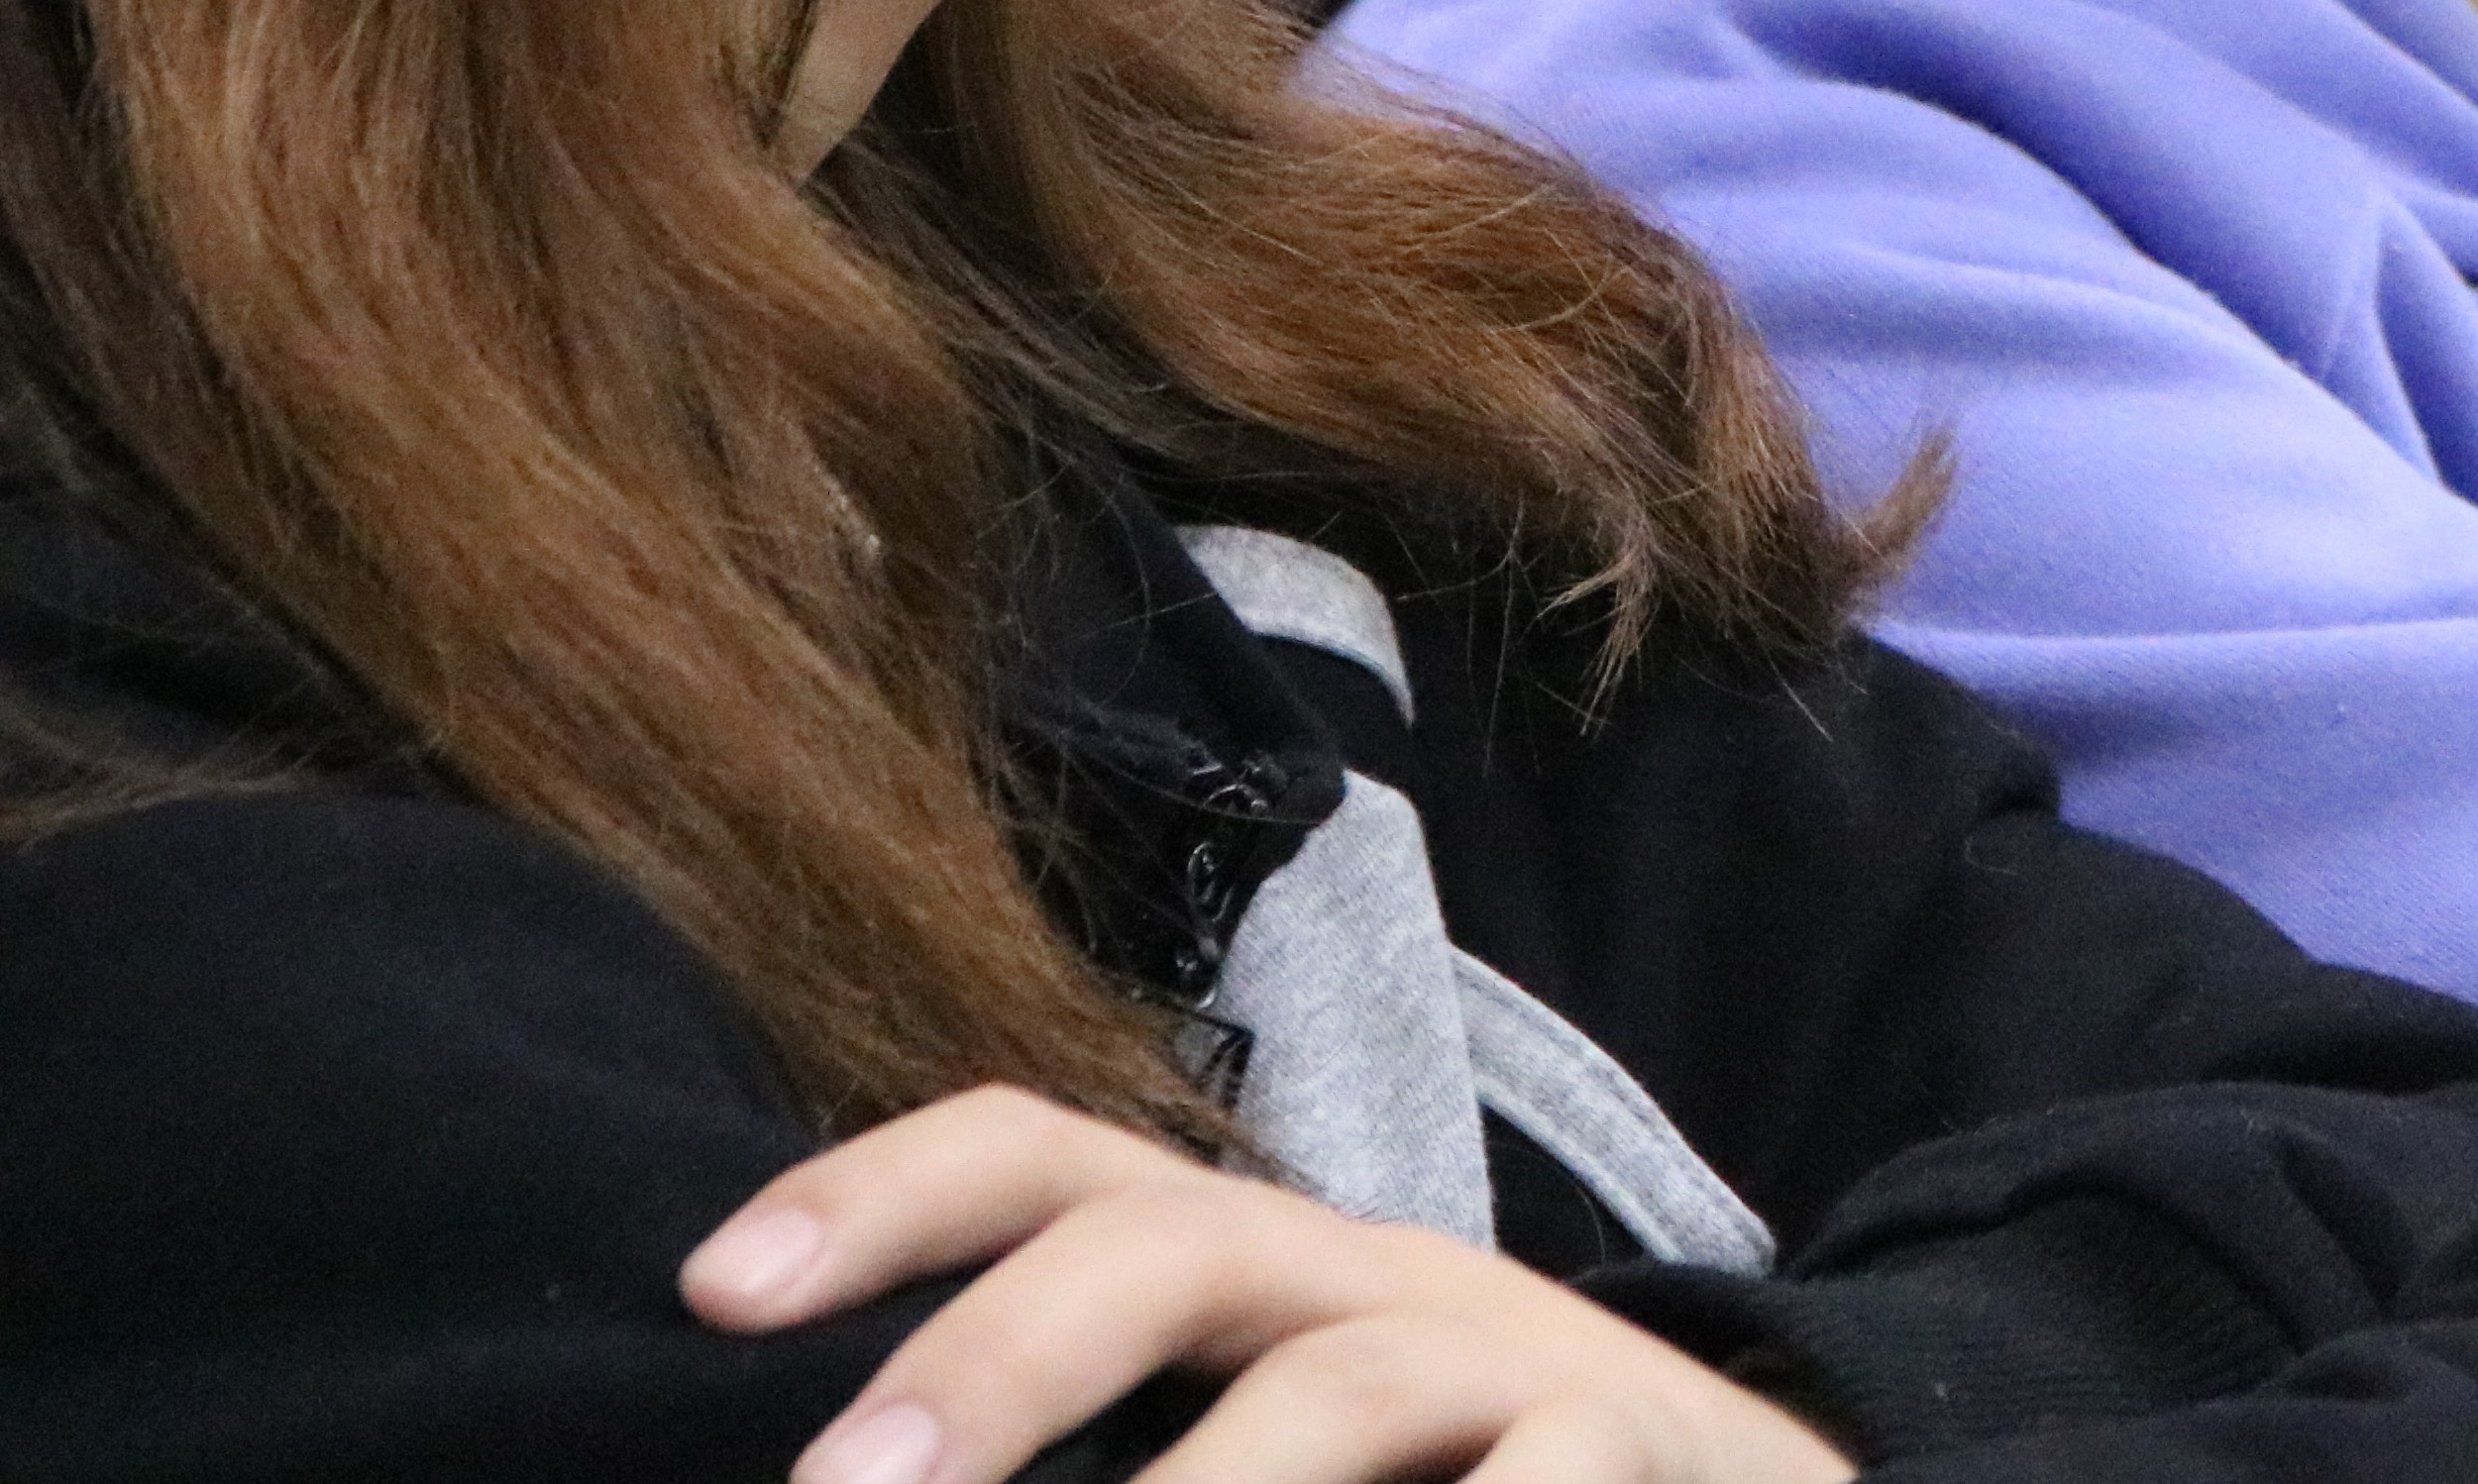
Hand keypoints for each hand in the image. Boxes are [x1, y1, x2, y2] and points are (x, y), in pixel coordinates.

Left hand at [683, 1085, 1850, 1483]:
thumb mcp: (1261, 1448)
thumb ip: (1097, 1447)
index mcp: (1250, 1273)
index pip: (1052, 1158)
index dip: (884, 1189)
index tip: (715, 1289)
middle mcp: (1363, 1281)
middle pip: (1165, 1239)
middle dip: (991, 1358)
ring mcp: (1507, 1365)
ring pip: (1335, 1393)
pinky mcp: (1627, 1455)